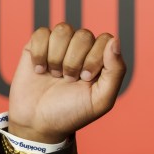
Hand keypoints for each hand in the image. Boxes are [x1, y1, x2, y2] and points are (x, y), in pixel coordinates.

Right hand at [7, 23, 126, 142]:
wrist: (39, 124)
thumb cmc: (73, 113)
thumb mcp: (101, 99)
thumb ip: (116, 71)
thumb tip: (114, 40)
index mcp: (101, 60)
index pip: (105, 40)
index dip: (94, 58)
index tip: (86, 79)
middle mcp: (82, 50)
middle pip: (84, 35)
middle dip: (74, 62)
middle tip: (69, 80)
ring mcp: (60, 46)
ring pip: (63, 30)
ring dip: (57, 57)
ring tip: (55, 75)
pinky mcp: (37, 46)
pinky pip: (41, 32)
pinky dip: (40, 54)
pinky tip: (40, 70)